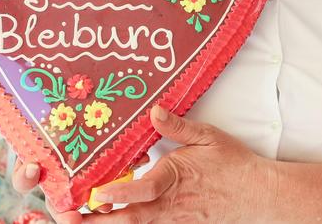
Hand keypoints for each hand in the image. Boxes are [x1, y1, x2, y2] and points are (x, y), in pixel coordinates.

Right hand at [0, 102, 162, 222]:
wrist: (85, 79)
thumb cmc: (42, 97)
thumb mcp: (14, 97)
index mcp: (35, 155)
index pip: (25, 178)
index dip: (26, 178)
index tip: (34, 167)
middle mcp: (59, 167)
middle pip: (58, 195)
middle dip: (62, 203)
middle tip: (70, 201)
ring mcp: (85, 166)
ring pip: (87, 192)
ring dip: (94, 199)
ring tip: (102, 201)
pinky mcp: (112, 158)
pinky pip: (119, 172)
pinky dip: (126, 169)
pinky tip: (136, 161)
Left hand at [83, 106, 276, 222]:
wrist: (256, 195)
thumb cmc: (232, 165)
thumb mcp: (208, 136)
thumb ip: (178, 126)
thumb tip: (153, 110)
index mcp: (174, 179)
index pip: (143, 191)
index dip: (118, 193)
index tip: (96, 193)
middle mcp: (168, 205)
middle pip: (127, 218)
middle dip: (94, 220)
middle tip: (65, 216)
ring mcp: (171, 219)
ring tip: (73, 219)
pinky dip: (124, 222)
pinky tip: (104, 218)